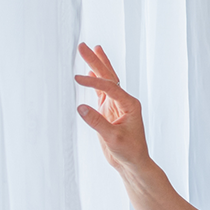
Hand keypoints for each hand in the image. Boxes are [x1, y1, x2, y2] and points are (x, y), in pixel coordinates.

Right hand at [75, 42, 148, 171]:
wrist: (133, 163)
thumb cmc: (129, 152)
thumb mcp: (112, 138)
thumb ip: (97, 122)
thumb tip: (80, 107)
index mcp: (130, 104)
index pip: (110, 87)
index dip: (93, 82)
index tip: (77, 78)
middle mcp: (125, 101)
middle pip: (109, 76)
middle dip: (96, 60)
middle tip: (82, 46)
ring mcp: (117, 105)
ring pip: (106, 81)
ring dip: (97, 66)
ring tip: (90, 49)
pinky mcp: (110, 111)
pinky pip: (102, 92)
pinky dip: (95, 82)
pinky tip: (90, 73)